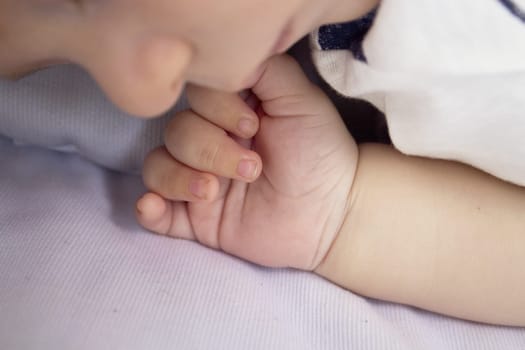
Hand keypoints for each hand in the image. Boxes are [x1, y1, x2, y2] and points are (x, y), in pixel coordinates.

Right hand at [137, 55, 358, 269]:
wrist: (332, 213)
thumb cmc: (319, 153)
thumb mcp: (299, 100)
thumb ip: (266, 69)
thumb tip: (227, 56)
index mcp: (230, 113)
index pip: (196, 97)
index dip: (216, 109)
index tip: (253, 125)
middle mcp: (210, 143)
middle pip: (176, 132)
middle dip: (211, 150)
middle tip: (253, 167)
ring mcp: (200, 180)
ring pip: (158, 167)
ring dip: (179, 178)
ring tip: (213, 192)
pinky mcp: (196, 219)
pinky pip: (155, 214)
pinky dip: (148, 209)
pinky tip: (153, 206)